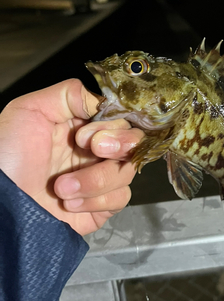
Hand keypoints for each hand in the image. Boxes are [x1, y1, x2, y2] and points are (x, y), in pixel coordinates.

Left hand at [0, 79, 143, 235]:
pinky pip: (119, 198)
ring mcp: (99, 179)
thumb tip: (105, 102)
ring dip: (95, 179)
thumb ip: (69, 94)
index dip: (113, 124)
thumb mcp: (30, 110)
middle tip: (93, 149)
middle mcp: (95, 151)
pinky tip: (69, 204)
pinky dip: (95, 201)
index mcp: (82, 125)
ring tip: (62, 187)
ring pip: (127, 171)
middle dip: (118, 144)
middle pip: (133, 141)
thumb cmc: (6, 155)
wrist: (1, 206)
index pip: (120, 116)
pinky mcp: (101, 206)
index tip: (86, 135)